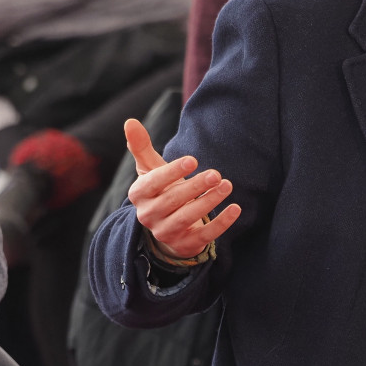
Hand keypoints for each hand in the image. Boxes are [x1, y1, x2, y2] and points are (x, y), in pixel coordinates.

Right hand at [125, 118, 239, 260]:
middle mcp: (149, 216)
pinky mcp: (185, 244)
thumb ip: (141, 147)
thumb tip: (130, 121)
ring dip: (208, 202)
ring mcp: (166, 232)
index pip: (153, 183)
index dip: (172, 172)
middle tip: (216, 173)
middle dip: (195, 187)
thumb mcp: (151, 169)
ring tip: (227, 185)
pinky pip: (204, 236)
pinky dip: (221, 224)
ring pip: (186, 218)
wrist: (168, 226)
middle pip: (171, 201)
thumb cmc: (161, 189)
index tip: (193, 160)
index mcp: (140, 194)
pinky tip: (235, 208)